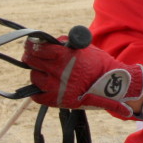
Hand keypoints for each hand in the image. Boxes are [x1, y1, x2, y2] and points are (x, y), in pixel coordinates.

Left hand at [22, 36, 142, 117]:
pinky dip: (38, 91)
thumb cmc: (98, 64)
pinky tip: (45, 86)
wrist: (112, 85)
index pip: (38, 48)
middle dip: (31, 56)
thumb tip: (46, 42)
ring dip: (37, 73)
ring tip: (46, 72)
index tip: (30, 44)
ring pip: (34, 77)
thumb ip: (63, 44)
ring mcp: (56, 87)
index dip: (32, 44)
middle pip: (32, 61)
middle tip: (32, 56)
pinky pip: (37, 95)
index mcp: (64, 56)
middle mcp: (58, 71)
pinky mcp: (57, 100)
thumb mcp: (82, 47)